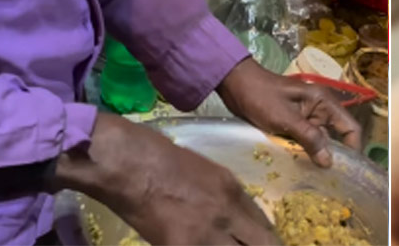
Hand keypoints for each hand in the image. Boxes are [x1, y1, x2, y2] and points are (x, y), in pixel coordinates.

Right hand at [52, 113, 279, 244]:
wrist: (130, 164)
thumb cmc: (162, 160)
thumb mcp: (209, 172)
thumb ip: (228, 198)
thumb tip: (240, 221)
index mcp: (234, 192)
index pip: (266, 229)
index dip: (268, 243)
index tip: (263, 245)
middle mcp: (227, 215)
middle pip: (263, 245)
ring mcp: (206, 235)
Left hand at [218, 57, 362, 166]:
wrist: (235, 85)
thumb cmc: (261, 96)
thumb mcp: (285, 118)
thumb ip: (308, 138)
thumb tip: (329, 162)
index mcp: (324, 102)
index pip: (351, 127)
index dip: (352, 148)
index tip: (344, 171)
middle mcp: (320, 110)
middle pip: (335, 138)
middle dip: (331, 157)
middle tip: (326, 180)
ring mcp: (307, 118)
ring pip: (319, 143)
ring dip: (314, 157)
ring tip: (310, 176)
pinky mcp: (294, 125)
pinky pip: (304, 142)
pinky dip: (302, 153)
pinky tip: (296, 166)